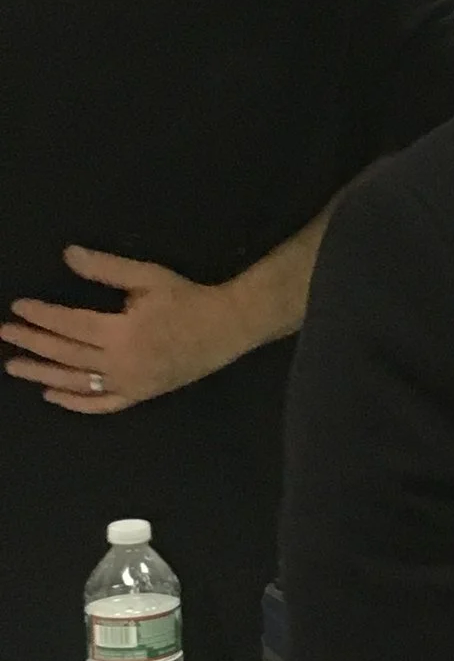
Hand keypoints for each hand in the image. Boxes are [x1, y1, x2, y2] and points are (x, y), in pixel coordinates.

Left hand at [3, 248, 253, 412]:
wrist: (226, 328)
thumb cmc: (187, 299)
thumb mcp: (148, 277)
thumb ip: (106, 269)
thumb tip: (68, 255)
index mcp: (122, 333)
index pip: (69, 325)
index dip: (41, 316)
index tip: (18, 307)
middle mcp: (121, 364)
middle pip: (66, 354)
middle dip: (33, 343)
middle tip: (6, 334)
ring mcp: (129, 384)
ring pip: (76, 382)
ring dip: (42, 375)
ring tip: (14, 366)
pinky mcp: (139, 395)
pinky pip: (100, 405)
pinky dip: (74, 402)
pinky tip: (51, 394)